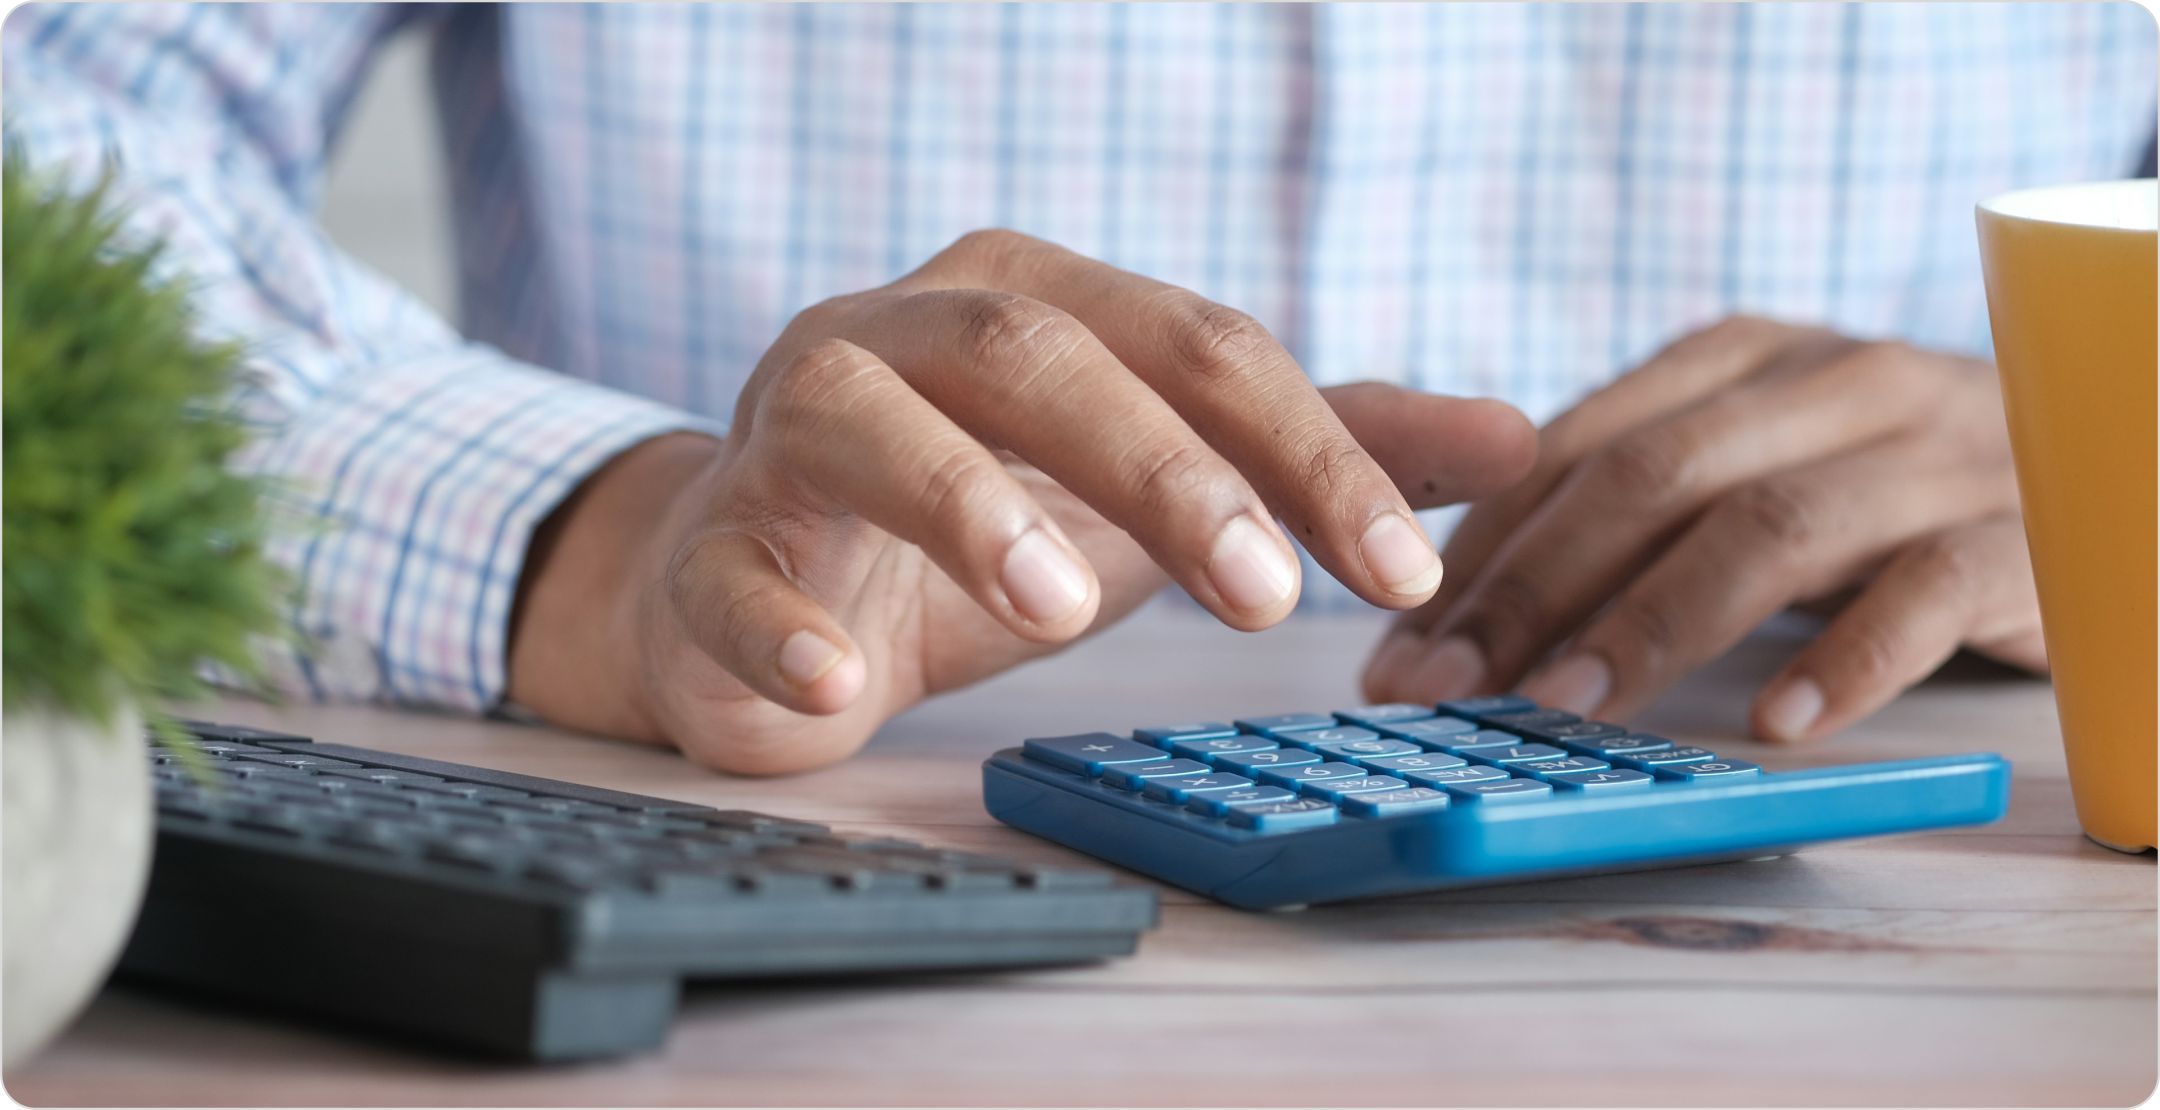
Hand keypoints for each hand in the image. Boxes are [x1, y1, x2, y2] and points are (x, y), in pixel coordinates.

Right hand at [509, 230, 1535, 772]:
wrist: (765, 585)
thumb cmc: (981, 520)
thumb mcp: (1160, 481)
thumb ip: (1318, 453)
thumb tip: (1519, 439)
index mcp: (1035, 301)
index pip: (1194, 344)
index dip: (1306, 449)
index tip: (1401, 569)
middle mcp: (907, 334)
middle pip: (1039, 352)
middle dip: (1161, 466)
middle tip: (1266, 598)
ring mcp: (792, 431)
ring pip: (868, 420)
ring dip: (965, 504)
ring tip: (1061, 608)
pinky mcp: (711, 548)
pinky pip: (730, 571)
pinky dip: (779, 627)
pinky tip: (839, 688)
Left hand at [1363, 315, 2045, 742]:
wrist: (2099, 469)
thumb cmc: (1876, 492)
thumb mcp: (1747, 467)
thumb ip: (1628, 507)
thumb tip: (1457, 610)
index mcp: (1741, 358)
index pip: (1577, 446)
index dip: (1479, 549)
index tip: (1401, 646)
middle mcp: (1830, 382)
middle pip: (1652, 478)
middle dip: (1530, 588)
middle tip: (1448, 688)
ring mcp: (1929, 451)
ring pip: (1769, 526)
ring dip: (1653, 623)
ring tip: (1567, 709)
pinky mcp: (2017, 531)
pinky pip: (1924, 591)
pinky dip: (1846, 657)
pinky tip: (1777, 722)